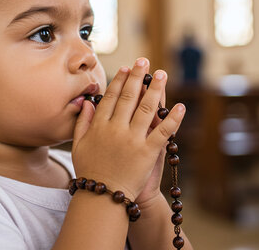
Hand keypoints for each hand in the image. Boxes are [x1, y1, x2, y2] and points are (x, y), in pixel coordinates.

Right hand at [71, 58, 185, 200]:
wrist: (103, 197)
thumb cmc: (90, 172)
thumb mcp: (78, 146)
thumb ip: (83, 122)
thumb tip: (89, 101)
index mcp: (99, 126)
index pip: (111, 97)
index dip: (119, 81)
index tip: (126, 68)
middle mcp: (116, 130)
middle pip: (129, 97)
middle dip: (138, 77)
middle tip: (144, 61)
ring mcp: (133, 140)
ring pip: (147, 109)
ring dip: (156, 89)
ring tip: (162, 74)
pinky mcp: (148, 153)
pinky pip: (163, 132)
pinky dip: (173, 119)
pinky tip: (180, 106)